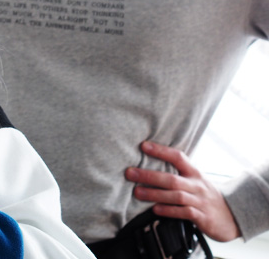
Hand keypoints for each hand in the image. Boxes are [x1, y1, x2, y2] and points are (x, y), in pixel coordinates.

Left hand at [125, 140, 241, 241]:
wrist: (233, 216)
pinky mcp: (203, 217)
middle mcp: (197, 185)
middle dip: (149, 175)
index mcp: (194, 173)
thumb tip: (149, 164)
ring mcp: (200, 201)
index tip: (143, 145)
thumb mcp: (195, 181)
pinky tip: (155, 209)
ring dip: (154, 193)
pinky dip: (169, 211)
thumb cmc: (205, 196)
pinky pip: (184, 212)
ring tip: (137, 192)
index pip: (178, 157)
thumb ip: (178, 173)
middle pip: (171, 178)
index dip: (160, 150)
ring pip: (176, 195)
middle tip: (130, 173)